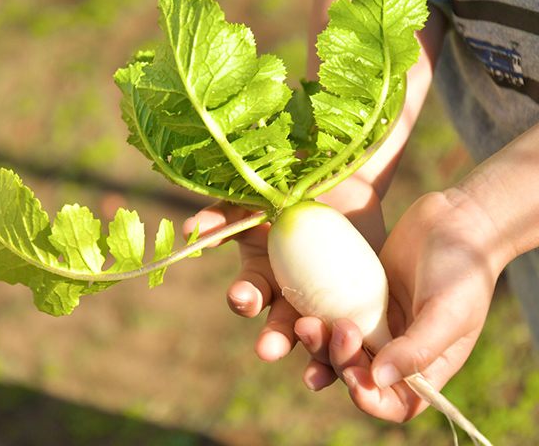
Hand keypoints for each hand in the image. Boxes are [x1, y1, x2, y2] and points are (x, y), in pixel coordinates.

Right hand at [183, 175, 386, 363]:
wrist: (339, 178)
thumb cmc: (287, 188)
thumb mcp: (254, 199)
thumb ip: (225, 213)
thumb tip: (191, 228)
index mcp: (262, 275)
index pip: (249, 293)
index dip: (244, 297)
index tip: (243, 296)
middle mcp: (290, 295)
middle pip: (279, 326)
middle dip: (273, 339)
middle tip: (269, 349)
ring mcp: (323, 302)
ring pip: (315, 338)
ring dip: (311, 353)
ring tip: (312, 370)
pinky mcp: (357, 304)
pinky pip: (353, 334)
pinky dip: (350, 350)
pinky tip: (354, 360)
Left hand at [298, 190, 502, 420]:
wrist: (454, 220)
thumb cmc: (463, 269)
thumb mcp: (448, 311)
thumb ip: (418, 349)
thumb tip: (378, 380)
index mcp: (425, 364)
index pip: (395, 402)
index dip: (371, 400)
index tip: (354, 379)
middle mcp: (396, 349)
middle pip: (358, 375)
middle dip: (340, 362)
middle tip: (337, 329)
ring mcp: (375, 322)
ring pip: (338, 347)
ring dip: (320, 344)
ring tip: (306, 323)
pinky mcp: (358, 297)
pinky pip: (331, 314)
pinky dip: (317, 317)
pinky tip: (300, 311)